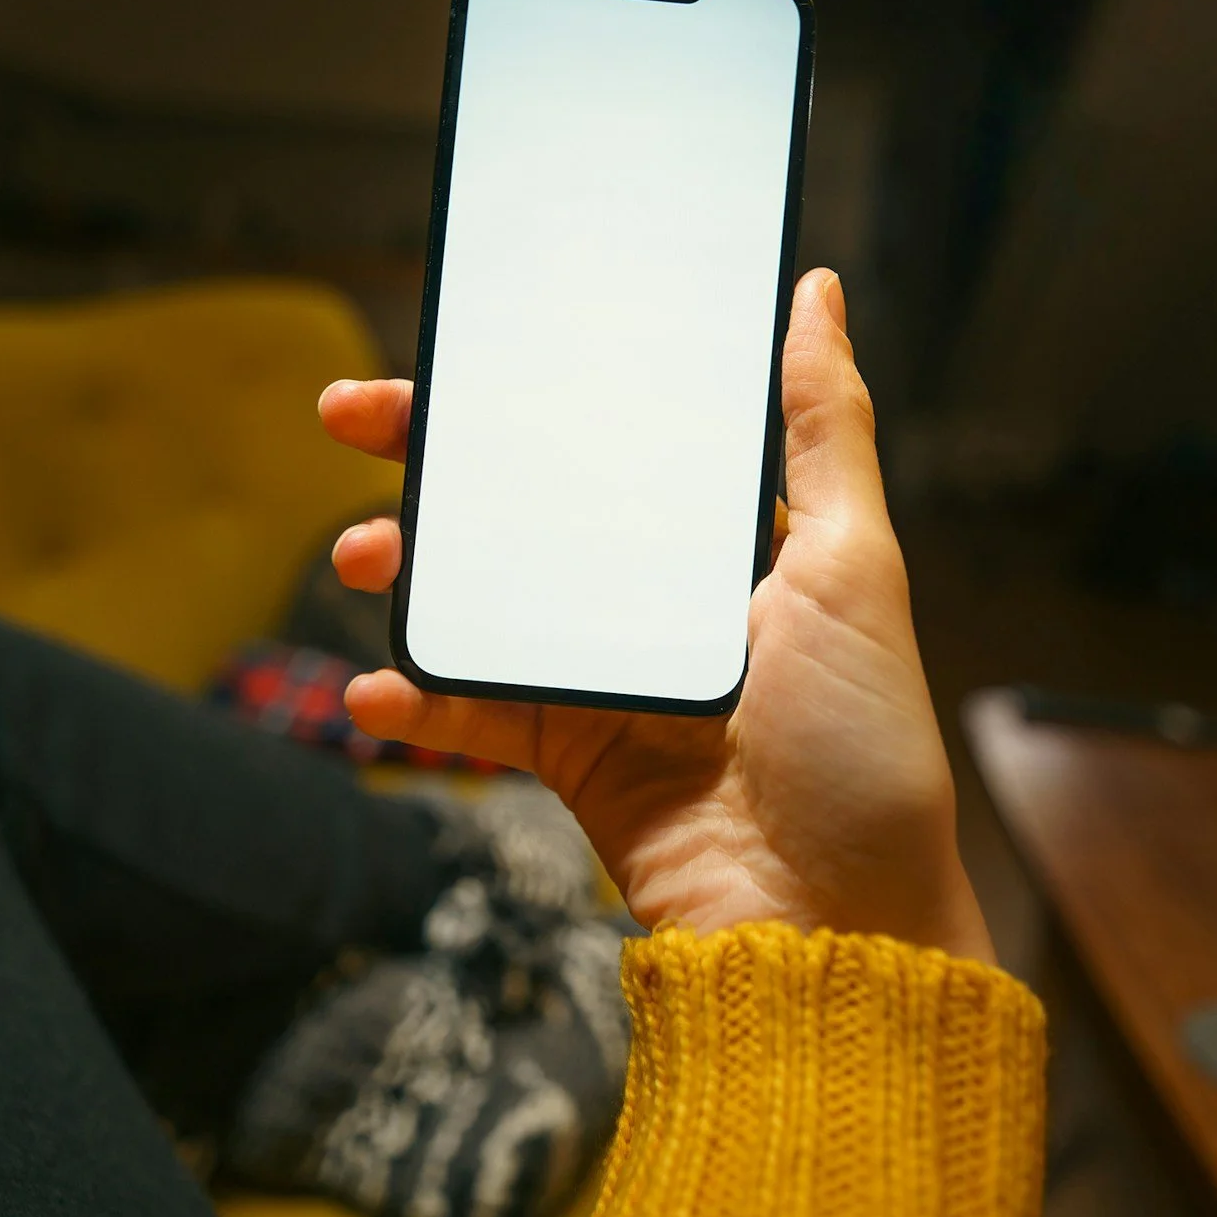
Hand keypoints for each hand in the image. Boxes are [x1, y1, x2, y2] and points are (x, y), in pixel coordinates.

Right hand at [319, 270, 993, 964]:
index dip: (537, 392)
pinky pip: (473, 714)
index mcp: (725, 542)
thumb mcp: (854, 565)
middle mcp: (660, 601)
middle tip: (351, 419)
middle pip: (527, 508)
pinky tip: (375, 692)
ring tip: (362, 559)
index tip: (464, 348)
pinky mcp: (568, 758)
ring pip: (483, 603)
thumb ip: (823, 428)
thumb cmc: (864, 748)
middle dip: (436, 465)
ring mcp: (606, 680)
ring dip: (408, 572)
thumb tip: (815, 291)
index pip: (615, 440)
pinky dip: (415, 702)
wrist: (833, 925)